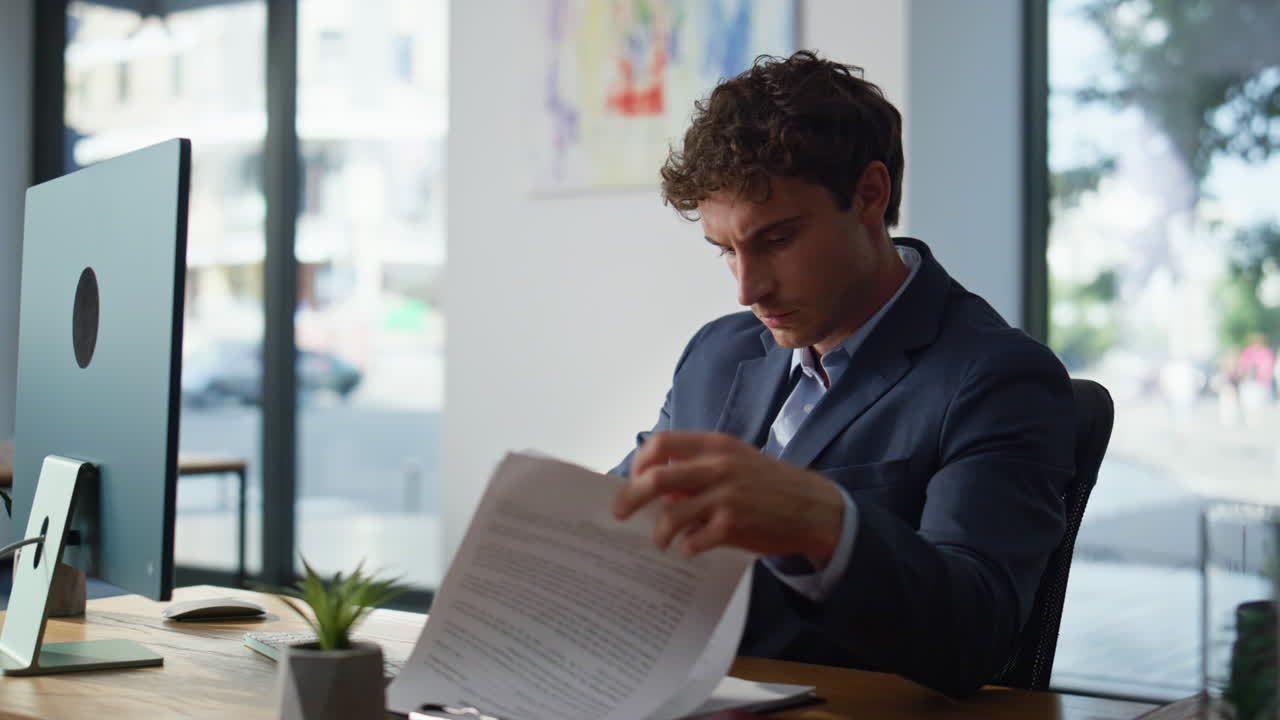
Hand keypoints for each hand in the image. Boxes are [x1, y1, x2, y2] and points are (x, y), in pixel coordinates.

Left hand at [612, 431, 844, 562]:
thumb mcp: (735, 461)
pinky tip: (690, 549)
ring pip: (671, 514)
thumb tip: (658, 487)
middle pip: (655, 478)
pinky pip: (695, 539)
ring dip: (659, 532)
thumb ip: (698, 468)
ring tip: (661, 540)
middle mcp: (717, 466)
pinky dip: (687, 547)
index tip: (633, 478)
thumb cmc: (768, 484)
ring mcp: (726, 496)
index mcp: (714, 445)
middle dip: (630, 498)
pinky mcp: (735, 524)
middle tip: (620, 514)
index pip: (660, 443)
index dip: (639, 462)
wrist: (813, 507)